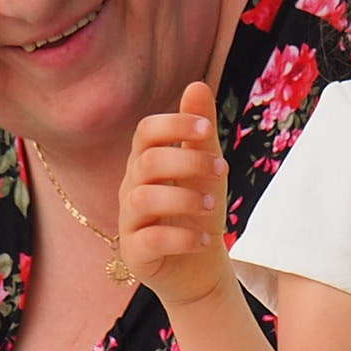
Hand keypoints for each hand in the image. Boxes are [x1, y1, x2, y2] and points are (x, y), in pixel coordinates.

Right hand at [121, 80, 233, 308]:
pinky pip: (149, 240)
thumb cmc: (197, 210)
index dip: (174, 124)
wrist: (198, 265)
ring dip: (183, 199)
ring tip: (212, 207)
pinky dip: (181, 238)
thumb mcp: (207, 168)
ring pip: (142, 199)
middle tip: (221, 171)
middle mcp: (132, 188)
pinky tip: (204, 239)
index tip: (207, 130)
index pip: (145, 131)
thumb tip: (197, 85)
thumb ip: (199, 132)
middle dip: (187, 161)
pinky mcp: (135, 253)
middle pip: (146, 161)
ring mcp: (129, 221)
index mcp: (146, 162)